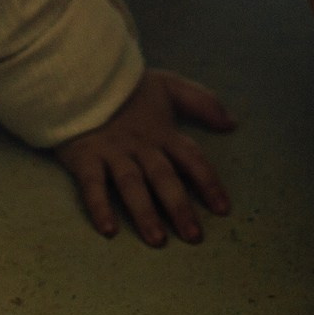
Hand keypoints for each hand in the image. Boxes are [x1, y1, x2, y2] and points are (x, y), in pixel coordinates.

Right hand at [54, 68, 235, 245]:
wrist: (80, 75)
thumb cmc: (127, 89)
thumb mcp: (168, 86)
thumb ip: (201, 101)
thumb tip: (233, 123)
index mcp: (162, 132)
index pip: (191, 158)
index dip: (208, 183)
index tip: (222, 209)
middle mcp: (141, 145)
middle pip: (164, 177)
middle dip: (179, 207)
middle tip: (193, 237)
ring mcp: (112, 152)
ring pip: (131, 184)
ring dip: (145, 212)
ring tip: (157, 239)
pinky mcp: (85, 157)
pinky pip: (92, 185)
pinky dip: (99, 207)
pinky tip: (108, 230)